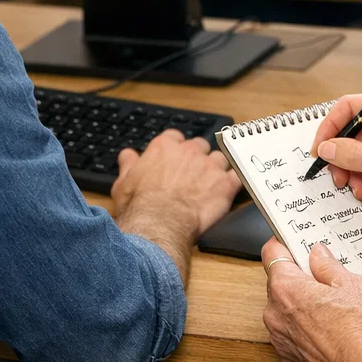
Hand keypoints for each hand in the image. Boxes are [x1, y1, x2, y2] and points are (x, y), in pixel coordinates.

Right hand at [112, 130, 240, 239]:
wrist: (160, 224)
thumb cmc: (140, 206)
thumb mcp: (123, 182)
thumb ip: (129, 164)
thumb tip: (128, 155)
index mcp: (164, 147)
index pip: (175, 137)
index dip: (176, 149)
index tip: (175, 159)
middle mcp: (189, 151)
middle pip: (200, 146)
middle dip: (198, 157)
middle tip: (193, 175)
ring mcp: (209, 166)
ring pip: (219, 159)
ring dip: (216, 170)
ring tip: (211, 185)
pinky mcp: (225, 184)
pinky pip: (237, 176)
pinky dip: (235, 181)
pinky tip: (232, 188)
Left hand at [262, 237, 361, 361]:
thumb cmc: (361, 332)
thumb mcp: (351, 284)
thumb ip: (328, 266)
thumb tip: (317, 254)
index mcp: (286, 288)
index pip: (271, 253)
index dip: (283, 244)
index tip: (293, 242)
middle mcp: (275, 314)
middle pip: (278, 282)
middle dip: (298, 277)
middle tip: (323, 276)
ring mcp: (281, 339)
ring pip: (285, 310)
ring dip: (301, 305)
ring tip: (332, 306)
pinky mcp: (290, 359)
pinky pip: (292, 334)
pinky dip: (305, 329)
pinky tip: (330, 329)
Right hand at [312, 93, 361, 231]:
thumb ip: (353, 155)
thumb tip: (327, 149)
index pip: (351, 107)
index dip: (331, 128)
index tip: (320, 149)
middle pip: (352, 135)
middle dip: (344, 159)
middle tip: (339, 177)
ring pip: (359, 156)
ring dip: (356, 175)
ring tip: (361, 190)